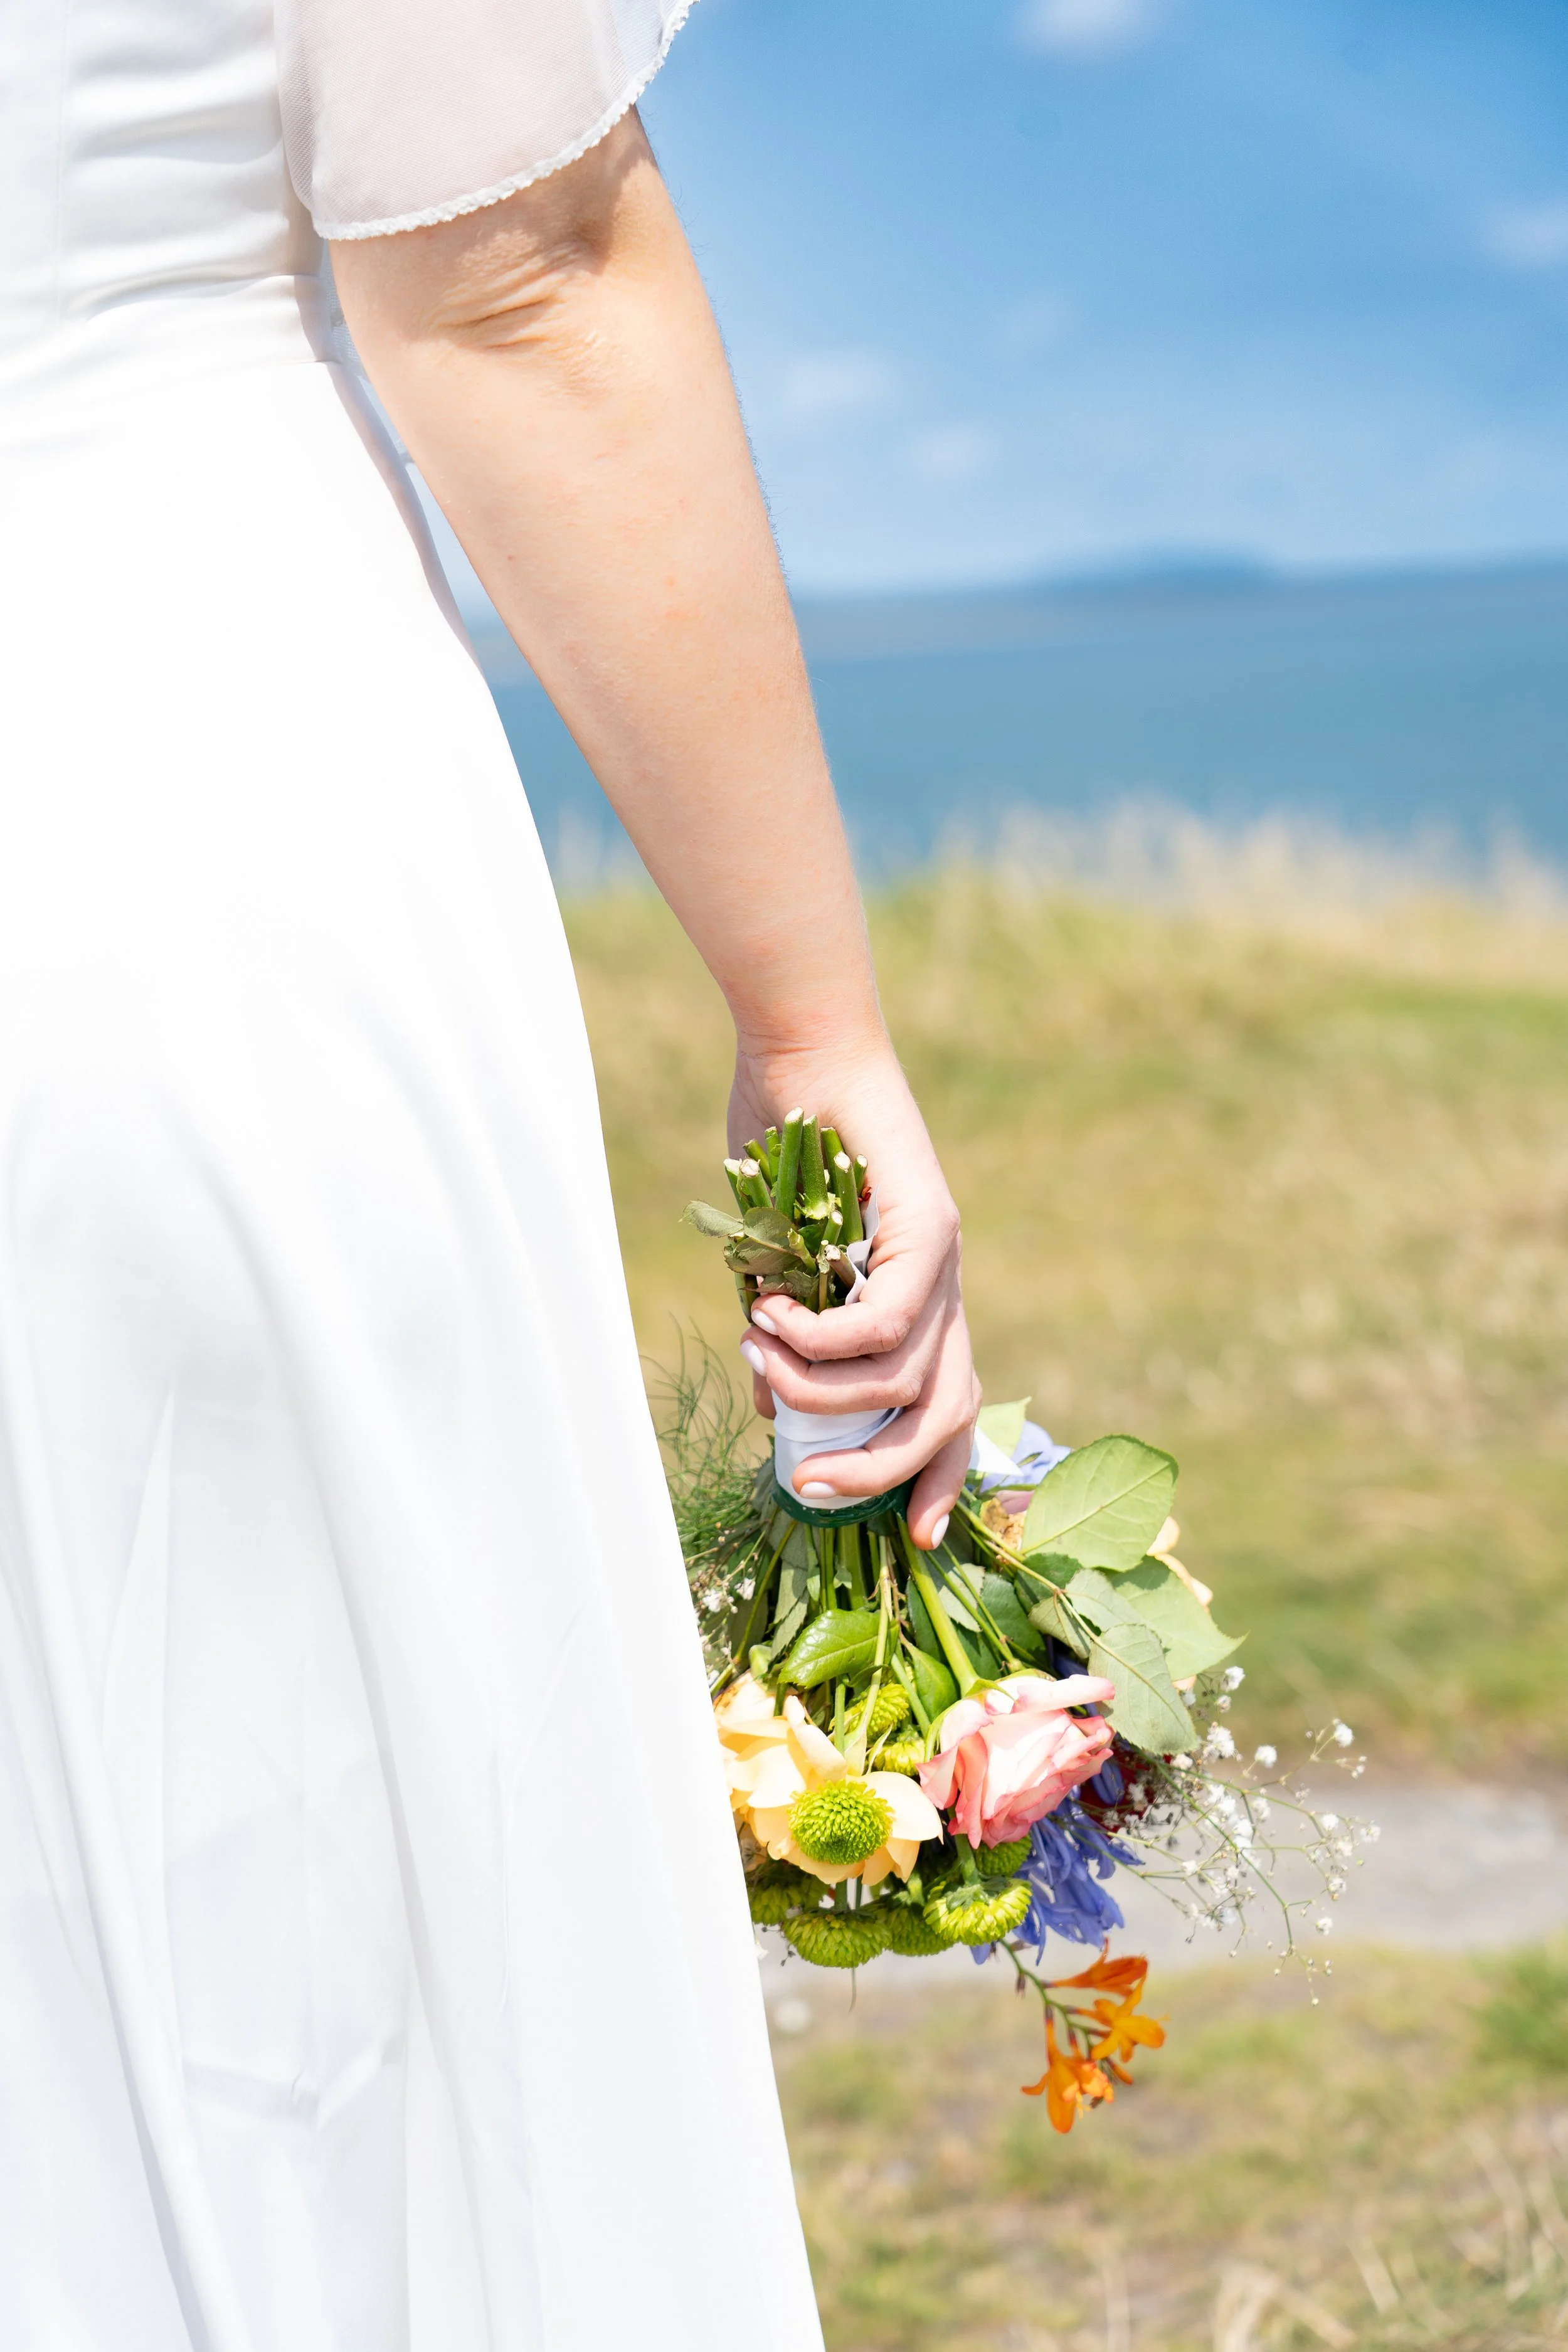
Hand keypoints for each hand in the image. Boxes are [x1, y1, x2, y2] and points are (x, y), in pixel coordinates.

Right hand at [728, 1038, 979, 1547]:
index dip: (938, 1478)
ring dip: (823, 1391)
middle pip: (946, 1413)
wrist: (802, 1052)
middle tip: (812, 1487)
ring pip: (906, 1374)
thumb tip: (769, 1411)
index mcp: (920, 1304)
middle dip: (881, 1468)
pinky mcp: (930, 1225)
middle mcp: (948, 1288)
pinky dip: (825, 1338)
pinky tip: (771, 1319)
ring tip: (760, 1359)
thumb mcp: (773, 1269)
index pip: (950, 1411)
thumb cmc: (782, 1149)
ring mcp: (947, 1258)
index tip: (912, 1538)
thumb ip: (781, 1338)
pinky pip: (886, 1319)